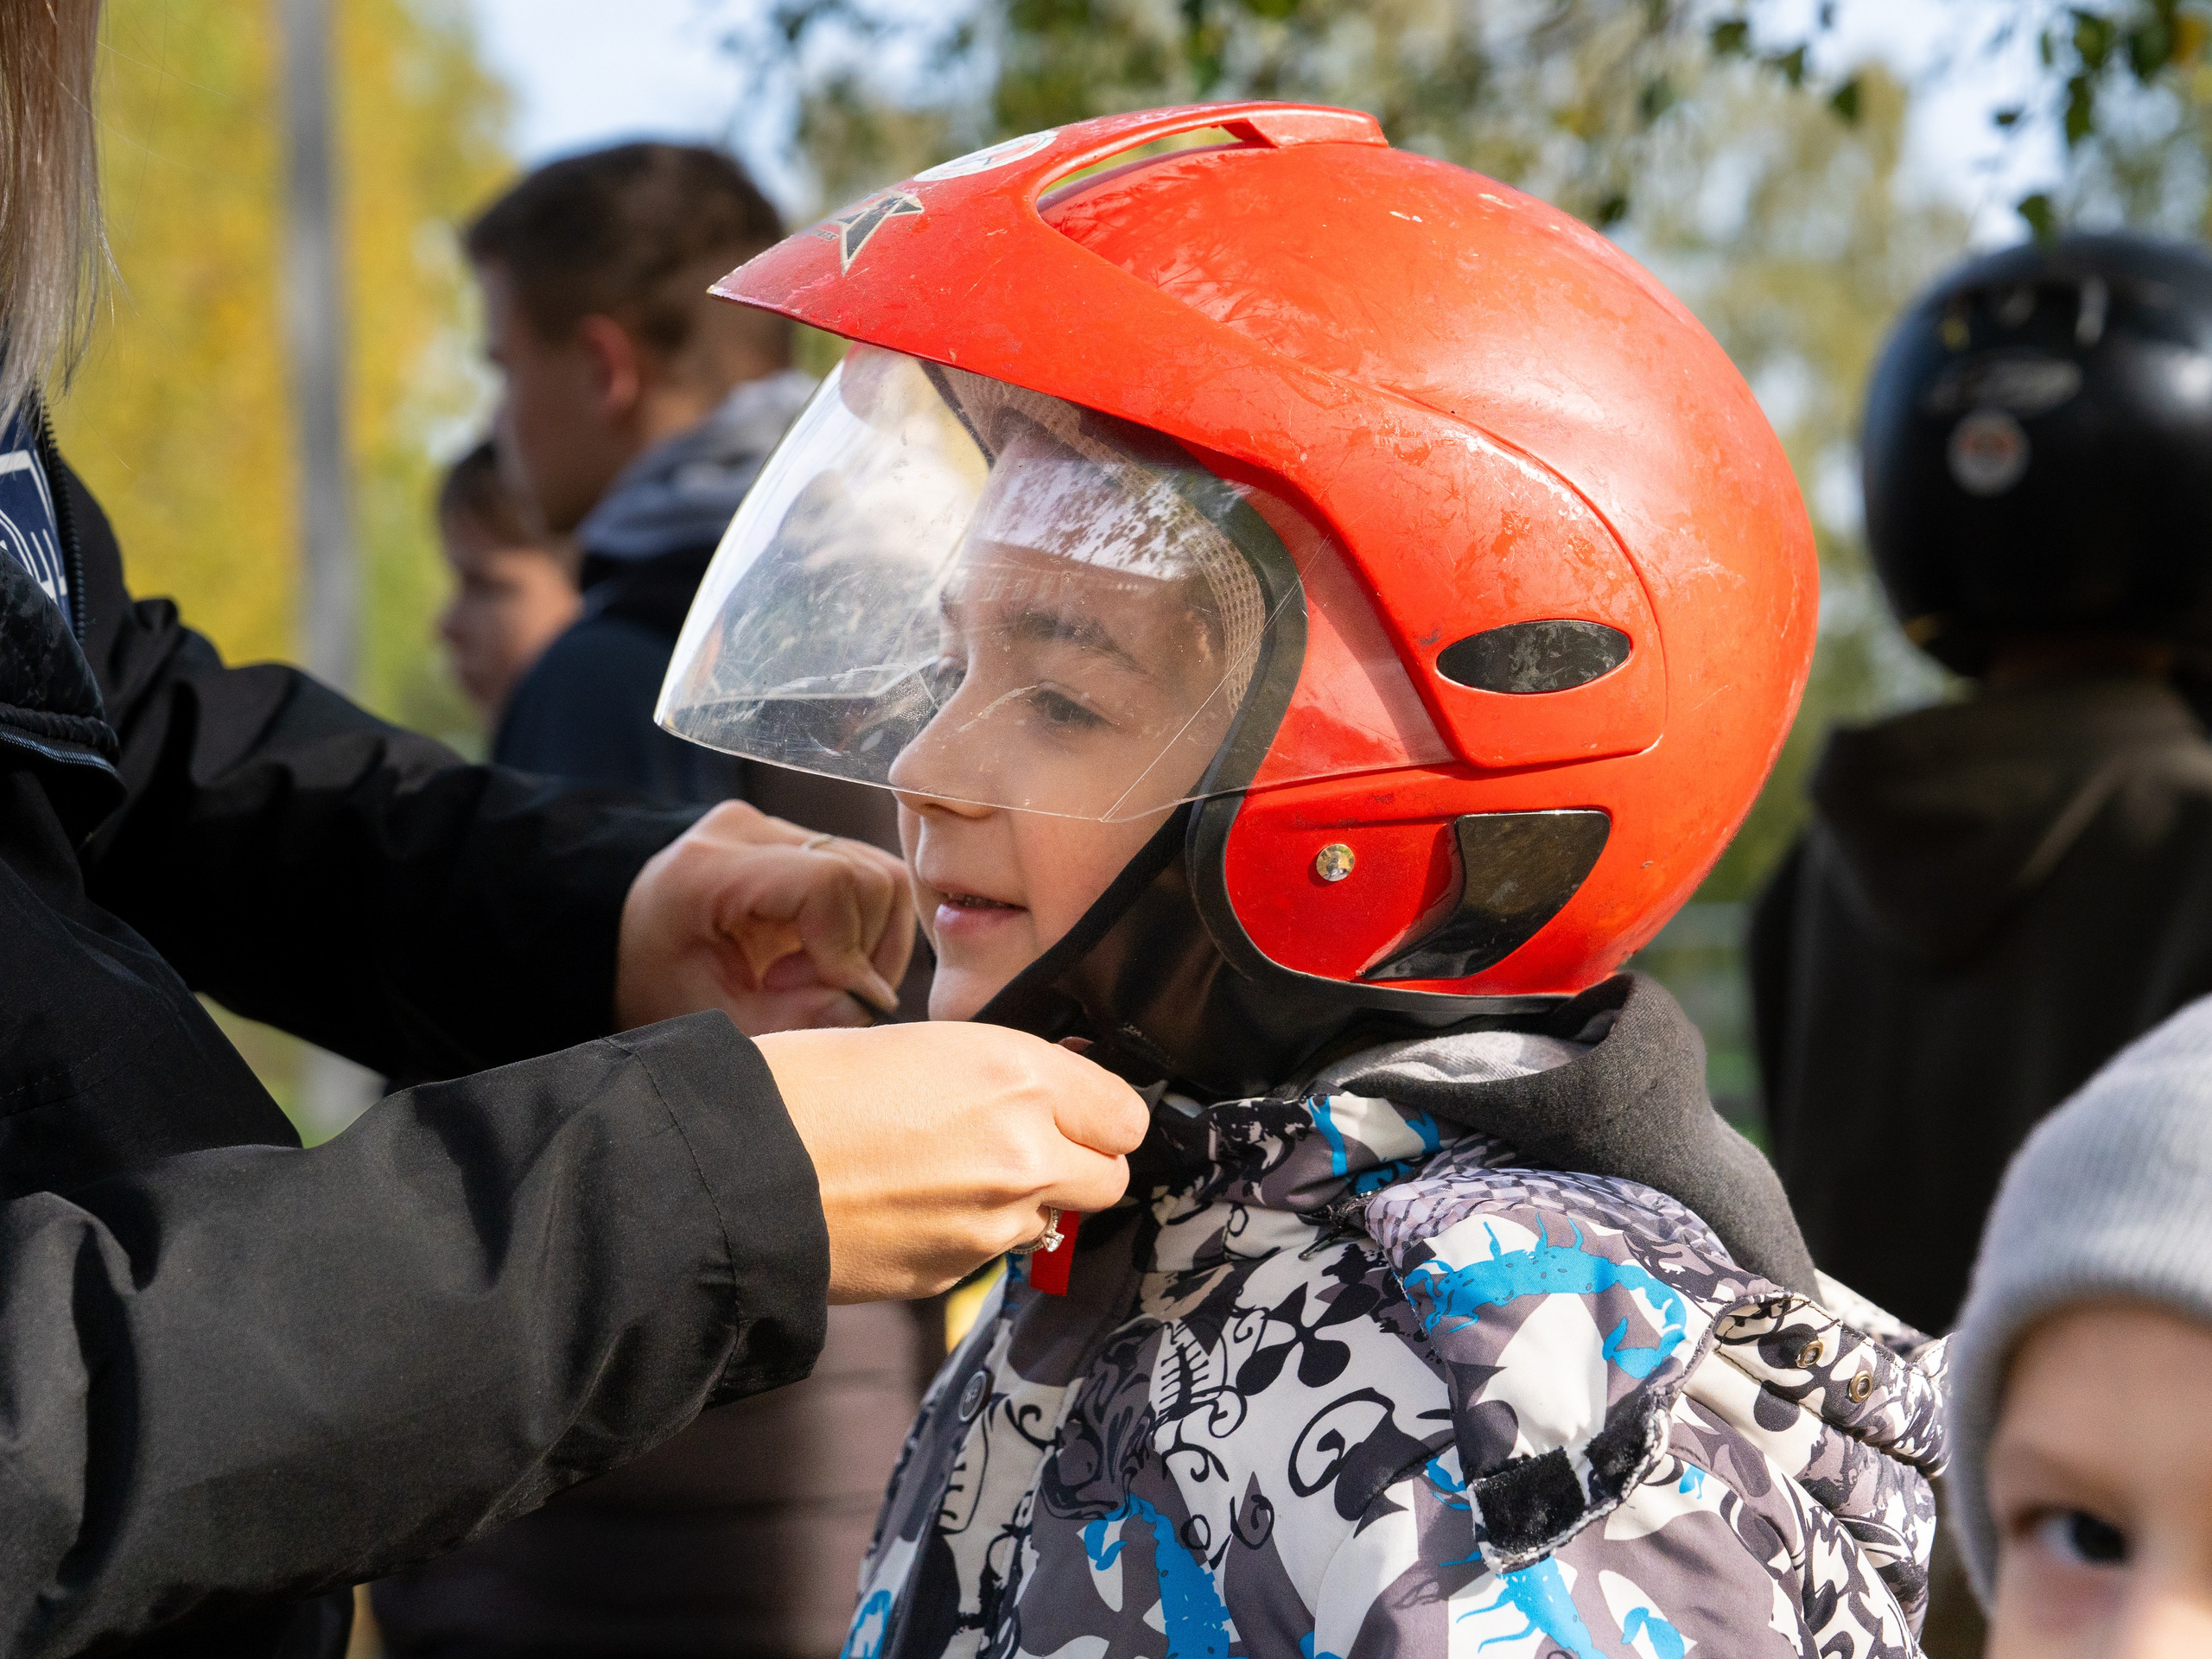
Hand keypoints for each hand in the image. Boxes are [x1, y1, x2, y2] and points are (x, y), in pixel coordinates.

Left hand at [616, 802, 915, 1035]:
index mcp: (707, 868)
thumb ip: (791, 1019)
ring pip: (879, 873)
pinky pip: (868, 875)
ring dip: (872, 940)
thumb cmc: (660, 989)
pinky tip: (825, 959)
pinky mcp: (799, 839)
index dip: (849, 948)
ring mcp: (775, 827)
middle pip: (863, 874)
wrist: (626, 951)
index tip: (841, 1000)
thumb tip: (865, 1003)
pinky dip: (867, 927)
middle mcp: (746, 830)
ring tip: (818, 979)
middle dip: (862, 950)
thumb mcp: (715, 1020)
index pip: (824, 881)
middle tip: (816, 993)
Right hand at [755, 1022, 1149, 1301]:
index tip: (1075, 1109)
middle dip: (1080, 1164)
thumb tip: (1055, 1089)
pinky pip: (991, 1253)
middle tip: (1027, 1144)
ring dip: (1022, 1201)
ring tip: (943, 1171)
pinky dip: (969, 1234)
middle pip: (1111, 1179)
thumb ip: (1005, 1073)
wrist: (734, 1167)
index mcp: (1019, 1077)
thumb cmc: (810, 1084)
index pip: (1126, 1115)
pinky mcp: (953, 1274)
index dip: (1100, 1113)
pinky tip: (910, 1205)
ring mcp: (991, 1224)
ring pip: (1052, 1220)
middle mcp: (1024, 1154)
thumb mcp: (922, 1043)